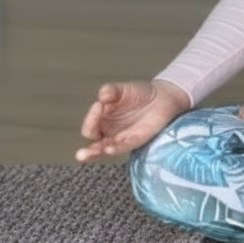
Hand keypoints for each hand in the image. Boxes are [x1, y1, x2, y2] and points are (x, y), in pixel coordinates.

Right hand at [75, 79, 189, 161]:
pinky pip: (125, 146)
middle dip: (88, 149)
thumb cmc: (139, 93)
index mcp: (102, 120)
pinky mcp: (136, 140)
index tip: (99, 105)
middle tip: (81, 153)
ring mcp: (122, 138)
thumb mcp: (122, 89)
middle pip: (94, 144)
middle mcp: (110, 132)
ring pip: (107, 148)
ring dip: (99, 151)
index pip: (90, 127)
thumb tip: (102, 96)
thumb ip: (111, 91)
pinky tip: (110, 149)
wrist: (162, 96)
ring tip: (94, 152)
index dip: (91, 119)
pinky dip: (117, 148)